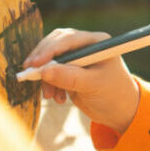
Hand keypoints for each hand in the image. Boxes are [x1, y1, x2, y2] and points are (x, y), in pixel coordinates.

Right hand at [21, 28, 140, 133]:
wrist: (120, 112)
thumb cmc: (114, 95)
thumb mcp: (93, 86)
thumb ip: (69, 78)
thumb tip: (44, 71)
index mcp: (97, 42)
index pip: (68, 39)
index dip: (49, 50)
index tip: (36, 64)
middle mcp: (86, 46)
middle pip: (56, 45)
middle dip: (42, 61)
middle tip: (29, 73)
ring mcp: (77, 58)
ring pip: (51, 60)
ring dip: (46, 77)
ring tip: (50, 96)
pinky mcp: (70, 70)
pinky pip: (52, 73)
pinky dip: (50, 84)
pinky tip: (57, 98)